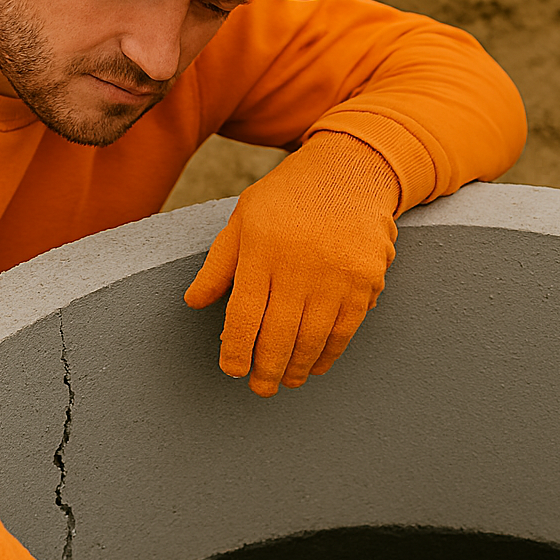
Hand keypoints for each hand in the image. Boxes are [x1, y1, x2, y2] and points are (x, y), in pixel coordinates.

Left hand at [184, 133, 398, 396]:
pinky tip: (316, 365)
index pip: (244, 317)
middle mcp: (299, 265)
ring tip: (287, 382)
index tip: (232, 371)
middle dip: (266, 370)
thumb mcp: (244, 218)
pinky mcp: (365, 280)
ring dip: (297, 368)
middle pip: (278, 335)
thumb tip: (193, 302)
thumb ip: (219, 263)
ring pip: (312, 339)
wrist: (351, 171)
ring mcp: (336, 275)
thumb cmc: (288, 197)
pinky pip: (345, 330)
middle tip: (260, 389)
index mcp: (261, 250)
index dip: (237, 351)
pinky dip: (329, 354)